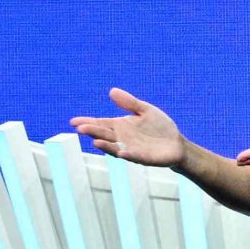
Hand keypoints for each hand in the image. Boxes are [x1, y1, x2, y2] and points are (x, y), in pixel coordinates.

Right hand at [69, 89, 187, 167]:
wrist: (176, 143)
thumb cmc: (159, 127)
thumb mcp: (145, 110)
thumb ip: (129, 103)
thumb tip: (112, 91)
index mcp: (121, 126)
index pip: (100, 123)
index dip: (87, 122)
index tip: (73, 121)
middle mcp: (122, 138)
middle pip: (104, 134)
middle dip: (92, 131)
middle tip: (80, 128)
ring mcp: (130, 149)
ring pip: (114, 147)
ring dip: (105, 145)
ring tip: (95, 141)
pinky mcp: (142, 157)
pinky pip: (132, 156)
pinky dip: (126, 154)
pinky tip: (120, 152)